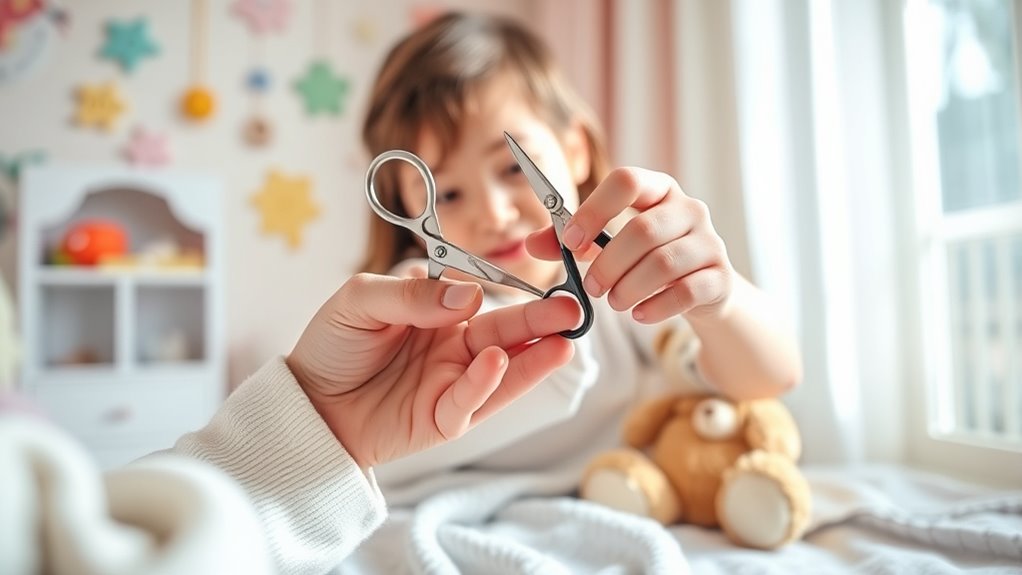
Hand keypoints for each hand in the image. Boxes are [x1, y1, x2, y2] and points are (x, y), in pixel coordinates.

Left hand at [285, 273, 580, 468]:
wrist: (306, 403)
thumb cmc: (331, 346)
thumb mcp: (360, 301)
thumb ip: (412, 294)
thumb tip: (470, 294)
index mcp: (440, 313)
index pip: (487, 296)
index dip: (517, 288)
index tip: (548, 274)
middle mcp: (455, 346)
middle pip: (507, 330)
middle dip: (543, 320)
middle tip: (575, 309)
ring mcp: (453, 383)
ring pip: (504, 368)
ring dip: (535, 355)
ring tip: (566, 339)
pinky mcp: (445, 419)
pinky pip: (472, 401)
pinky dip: (486, 382)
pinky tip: (498, 362)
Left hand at [528, 168, 733, 322]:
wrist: (702, 288)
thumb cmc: (647, 258)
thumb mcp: (608, 244)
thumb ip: (570, 241)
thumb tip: (531, 243)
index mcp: (658, 190)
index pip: (627, 181)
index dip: (594, 209)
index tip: (571, 242)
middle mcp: (689, 209)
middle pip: (644, 230)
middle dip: (609, 263)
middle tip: (592, 288)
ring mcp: (710, 242)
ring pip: (664, 263)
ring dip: (629, 287)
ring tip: (614, 302)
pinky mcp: (720, 277)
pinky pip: (687, 291)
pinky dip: (656, 307)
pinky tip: (639, 315)